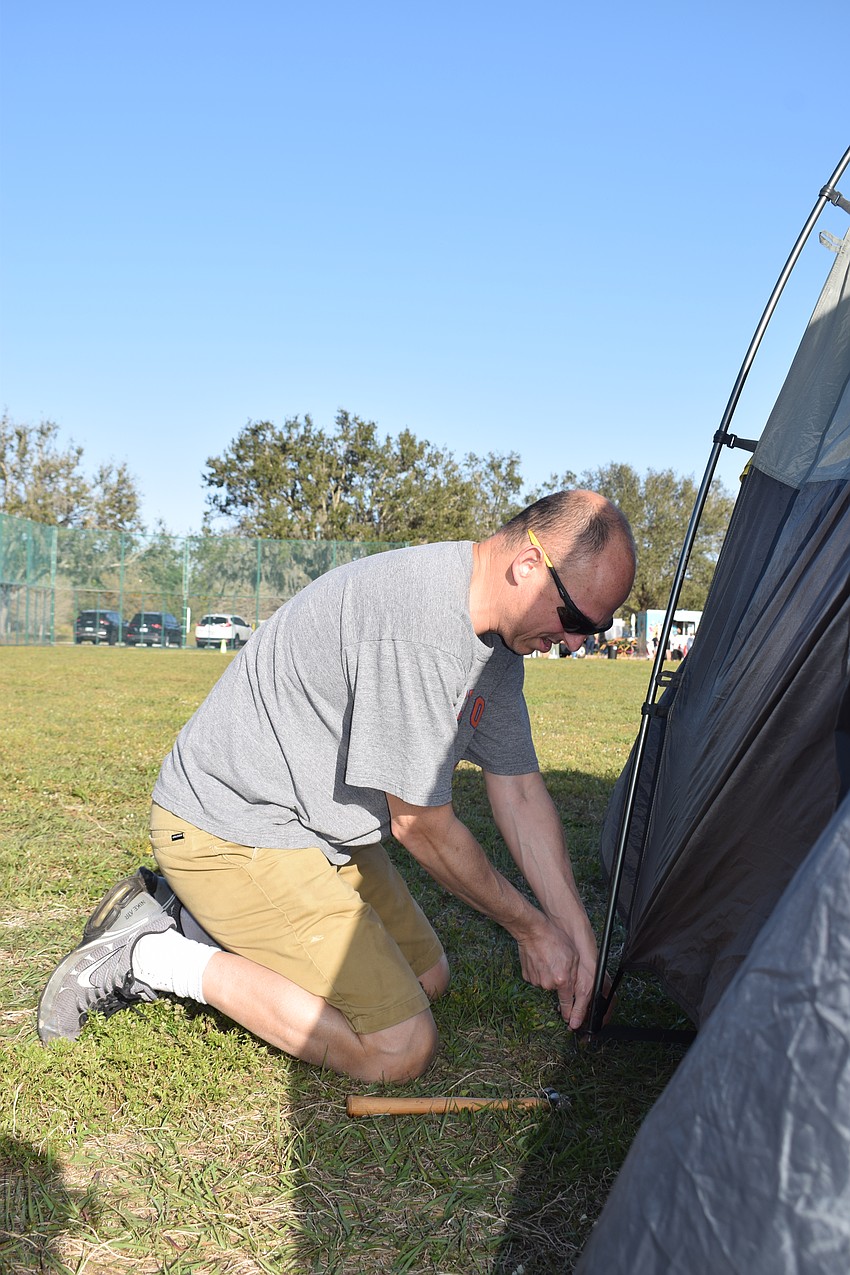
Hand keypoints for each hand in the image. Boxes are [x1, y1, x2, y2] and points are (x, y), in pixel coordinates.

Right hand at [516, 913, 596, 1030]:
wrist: (533, 931)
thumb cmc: (555, 940)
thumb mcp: (573, 957)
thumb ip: (575, 976)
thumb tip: (574, 989)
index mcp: (562, 980)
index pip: (568, 1003)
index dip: (570, 1013)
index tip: (571, 1023)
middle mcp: (548, 984)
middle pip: (556, 990)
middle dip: (558, 982)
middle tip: (557, 965)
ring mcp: (536, 981)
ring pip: (546, 983)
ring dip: (548, 976)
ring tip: (549, 959)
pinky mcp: (527, 976)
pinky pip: (536, 978)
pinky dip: (539, 972)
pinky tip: (540, 959)